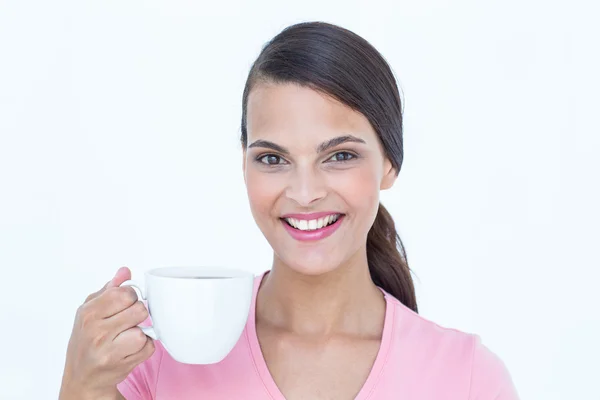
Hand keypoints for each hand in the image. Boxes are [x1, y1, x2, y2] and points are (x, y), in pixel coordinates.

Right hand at [59, 267, 154, 398]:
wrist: (82, 377)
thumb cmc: (86, 341)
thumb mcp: (90, 311)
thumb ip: (109, 290)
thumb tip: (125, 272)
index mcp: (89, 313)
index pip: (125, 293)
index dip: (130, 297)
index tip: (125, 304)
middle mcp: (96, 331)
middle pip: (139, 310)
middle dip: (137, 314)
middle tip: (126, 322)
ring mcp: (108, 350)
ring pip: (143, 330)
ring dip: (140, 333)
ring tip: (126, 337)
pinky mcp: (121, 364)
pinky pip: (148, 347)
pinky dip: (143, 348)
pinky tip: (129, 349)